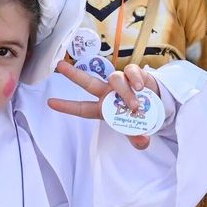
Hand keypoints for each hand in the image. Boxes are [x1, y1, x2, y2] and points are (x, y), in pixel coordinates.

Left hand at [48, 60, 162, 148]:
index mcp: (103, 108)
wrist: (156, 104)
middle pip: (88, 82)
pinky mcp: (134, 74)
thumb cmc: (138, 116)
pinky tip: (140, 87)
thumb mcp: (137, 130)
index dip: (67, 106)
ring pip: (115, 79)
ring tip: (134, 106)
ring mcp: (120, 82)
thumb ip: (138, 138)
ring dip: (124, 92)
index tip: (50, 103)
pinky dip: (135, 79)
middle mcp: (107, 92)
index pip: (82, 108)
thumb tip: (143, 141)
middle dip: (73, 74)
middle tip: (60, 66)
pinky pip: (130, 71)